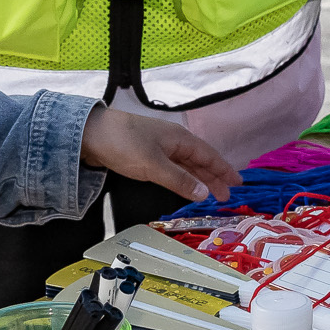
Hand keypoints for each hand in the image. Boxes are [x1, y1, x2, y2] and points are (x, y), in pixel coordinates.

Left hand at [80, 108, 240, 203]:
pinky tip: (185, 185)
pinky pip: (173, 168)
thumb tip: (205, 193)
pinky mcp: (146, 155)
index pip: (209, 155)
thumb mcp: (154, 165)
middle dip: (214, 177)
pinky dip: (183, 178)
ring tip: (211, 194)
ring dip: (199, 179)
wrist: (91, 134)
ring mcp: (159, 148)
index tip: (238, 183)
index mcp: (179, 139)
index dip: (224, 170)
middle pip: (200, 160)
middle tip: (227, 195)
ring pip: (186, 165)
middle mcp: (173, 142)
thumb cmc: (124, 144)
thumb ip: (180, 180)